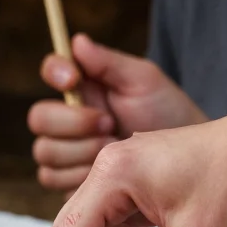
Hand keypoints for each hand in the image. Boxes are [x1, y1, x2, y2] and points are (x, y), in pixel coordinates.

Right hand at [27, 33, 206, 194]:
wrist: (186, 162)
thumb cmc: (167, 115)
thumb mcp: (144, 82)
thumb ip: (110, 63)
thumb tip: (77, 42)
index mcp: (83, 89)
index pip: (52, 71)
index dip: (56, 72)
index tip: (74, 79)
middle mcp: (68, 120)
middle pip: (40, 119)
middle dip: (74, 123)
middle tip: (110, 124)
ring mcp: (68, 154)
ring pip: (46, 153)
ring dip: (81, 152)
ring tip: (115, 149)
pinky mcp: (72, 184)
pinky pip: (57, 183)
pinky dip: (81, 178)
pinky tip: (110, 177)